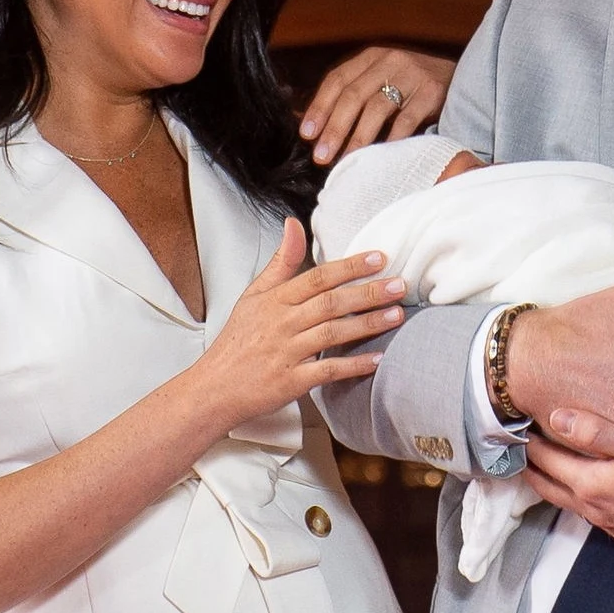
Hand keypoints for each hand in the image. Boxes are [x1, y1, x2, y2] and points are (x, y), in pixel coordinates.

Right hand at [185, 221, 403, 430]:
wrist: (214, 388)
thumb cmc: (237, 341)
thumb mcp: (253, 296)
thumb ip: (280, 262)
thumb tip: (293, 224)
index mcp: (275, 300)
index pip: (317, 277)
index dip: (349, 267)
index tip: (379, 258)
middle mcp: (282, 323)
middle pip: (330, 303)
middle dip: (368, 293)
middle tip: (399, 285)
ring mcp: (287, 353)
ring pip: (332, 333)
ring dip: (367, 324)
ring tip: (396, 315)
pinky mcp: (291, 382)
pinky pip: (327, 370)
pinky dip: (353, 365)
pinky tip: (377, 359)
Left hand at [300, 46, 454, 163]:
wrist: (463, 78)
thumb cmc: (412, 88)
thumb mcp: (382, 82)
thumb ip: (353, 99)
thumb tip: (313, 128)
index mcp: (372, 57)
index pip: (337, 79)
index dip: (320, 107)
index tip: (307, 134)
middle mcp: (390, 60)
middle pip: (354, 94)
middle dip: (334, 127)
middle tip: (321, 155)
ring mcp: (413, 74)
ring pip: (377, 107)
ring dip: (358, 138)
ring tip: (345, 160)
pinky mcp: (432, 91)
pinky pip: (407, 119)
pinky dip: (391, 140)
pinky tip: (379, 157)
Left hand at [524, 408, 613, 560]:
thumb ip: (600, 433)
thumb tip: (556, 416)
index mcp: (592, 487)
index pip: (545, 460)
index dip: (527, 437)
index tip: (514, 415)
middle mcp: (594, 509)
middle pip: (547, 483)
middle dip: (530, 459)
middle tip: (516, 434)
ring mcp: (609, 521)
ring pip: (565, 495)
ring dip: (549, 474)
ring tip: (540, 451)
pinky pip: (585, 505)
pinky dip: (572, 486)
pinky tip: (581, 473)